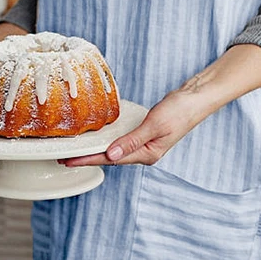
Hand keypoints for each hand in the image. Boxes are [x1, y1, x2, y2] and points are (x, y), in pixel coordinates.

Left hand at [60, 88, 207, 167]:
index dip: (88, 160)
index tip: (69, 161)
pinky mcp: (144, 133)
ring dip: (96, 150)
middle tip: (64, 157)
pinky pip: (121, 139)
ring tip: (75, 149)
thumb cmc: (180, 110)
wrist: (197, 98)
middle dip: (88, 158)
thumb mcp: (155, 125)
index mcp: (147, 155)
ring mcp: (144, 144)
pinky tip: (97, 137)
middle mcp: (144, 153)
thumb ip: (132, 141)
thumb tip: (110, 155)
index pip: (111, 159)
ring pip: (114, 149)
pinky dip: (107, 139)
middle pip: (110, 157)